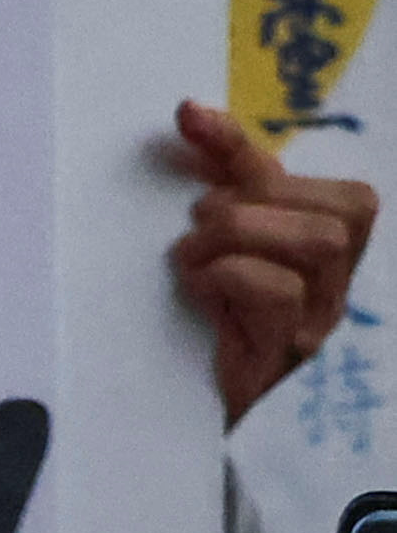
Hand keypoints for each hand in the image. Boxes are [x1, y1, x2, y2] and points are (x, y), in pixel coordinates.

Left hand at [170, 102, 379, 427]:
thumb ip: (224, 188)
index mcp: (332, 248)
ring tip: (194, 258)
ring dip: (241, 235)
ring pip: (320, 243)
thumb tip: (194, 115)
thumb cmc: (207, 320)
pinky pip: (280, 292)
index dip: (249, 146)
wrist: (197, 416)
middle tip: (199, 227)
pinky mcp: (290, 355)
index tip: (189, 117)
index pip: (322, 183)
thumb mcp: (222, 247)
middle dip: (254, 200)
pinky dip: (230, 275)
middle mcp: (342, 283)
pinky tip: (200, 288)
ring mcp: (323, 320)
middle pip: (339, 211)